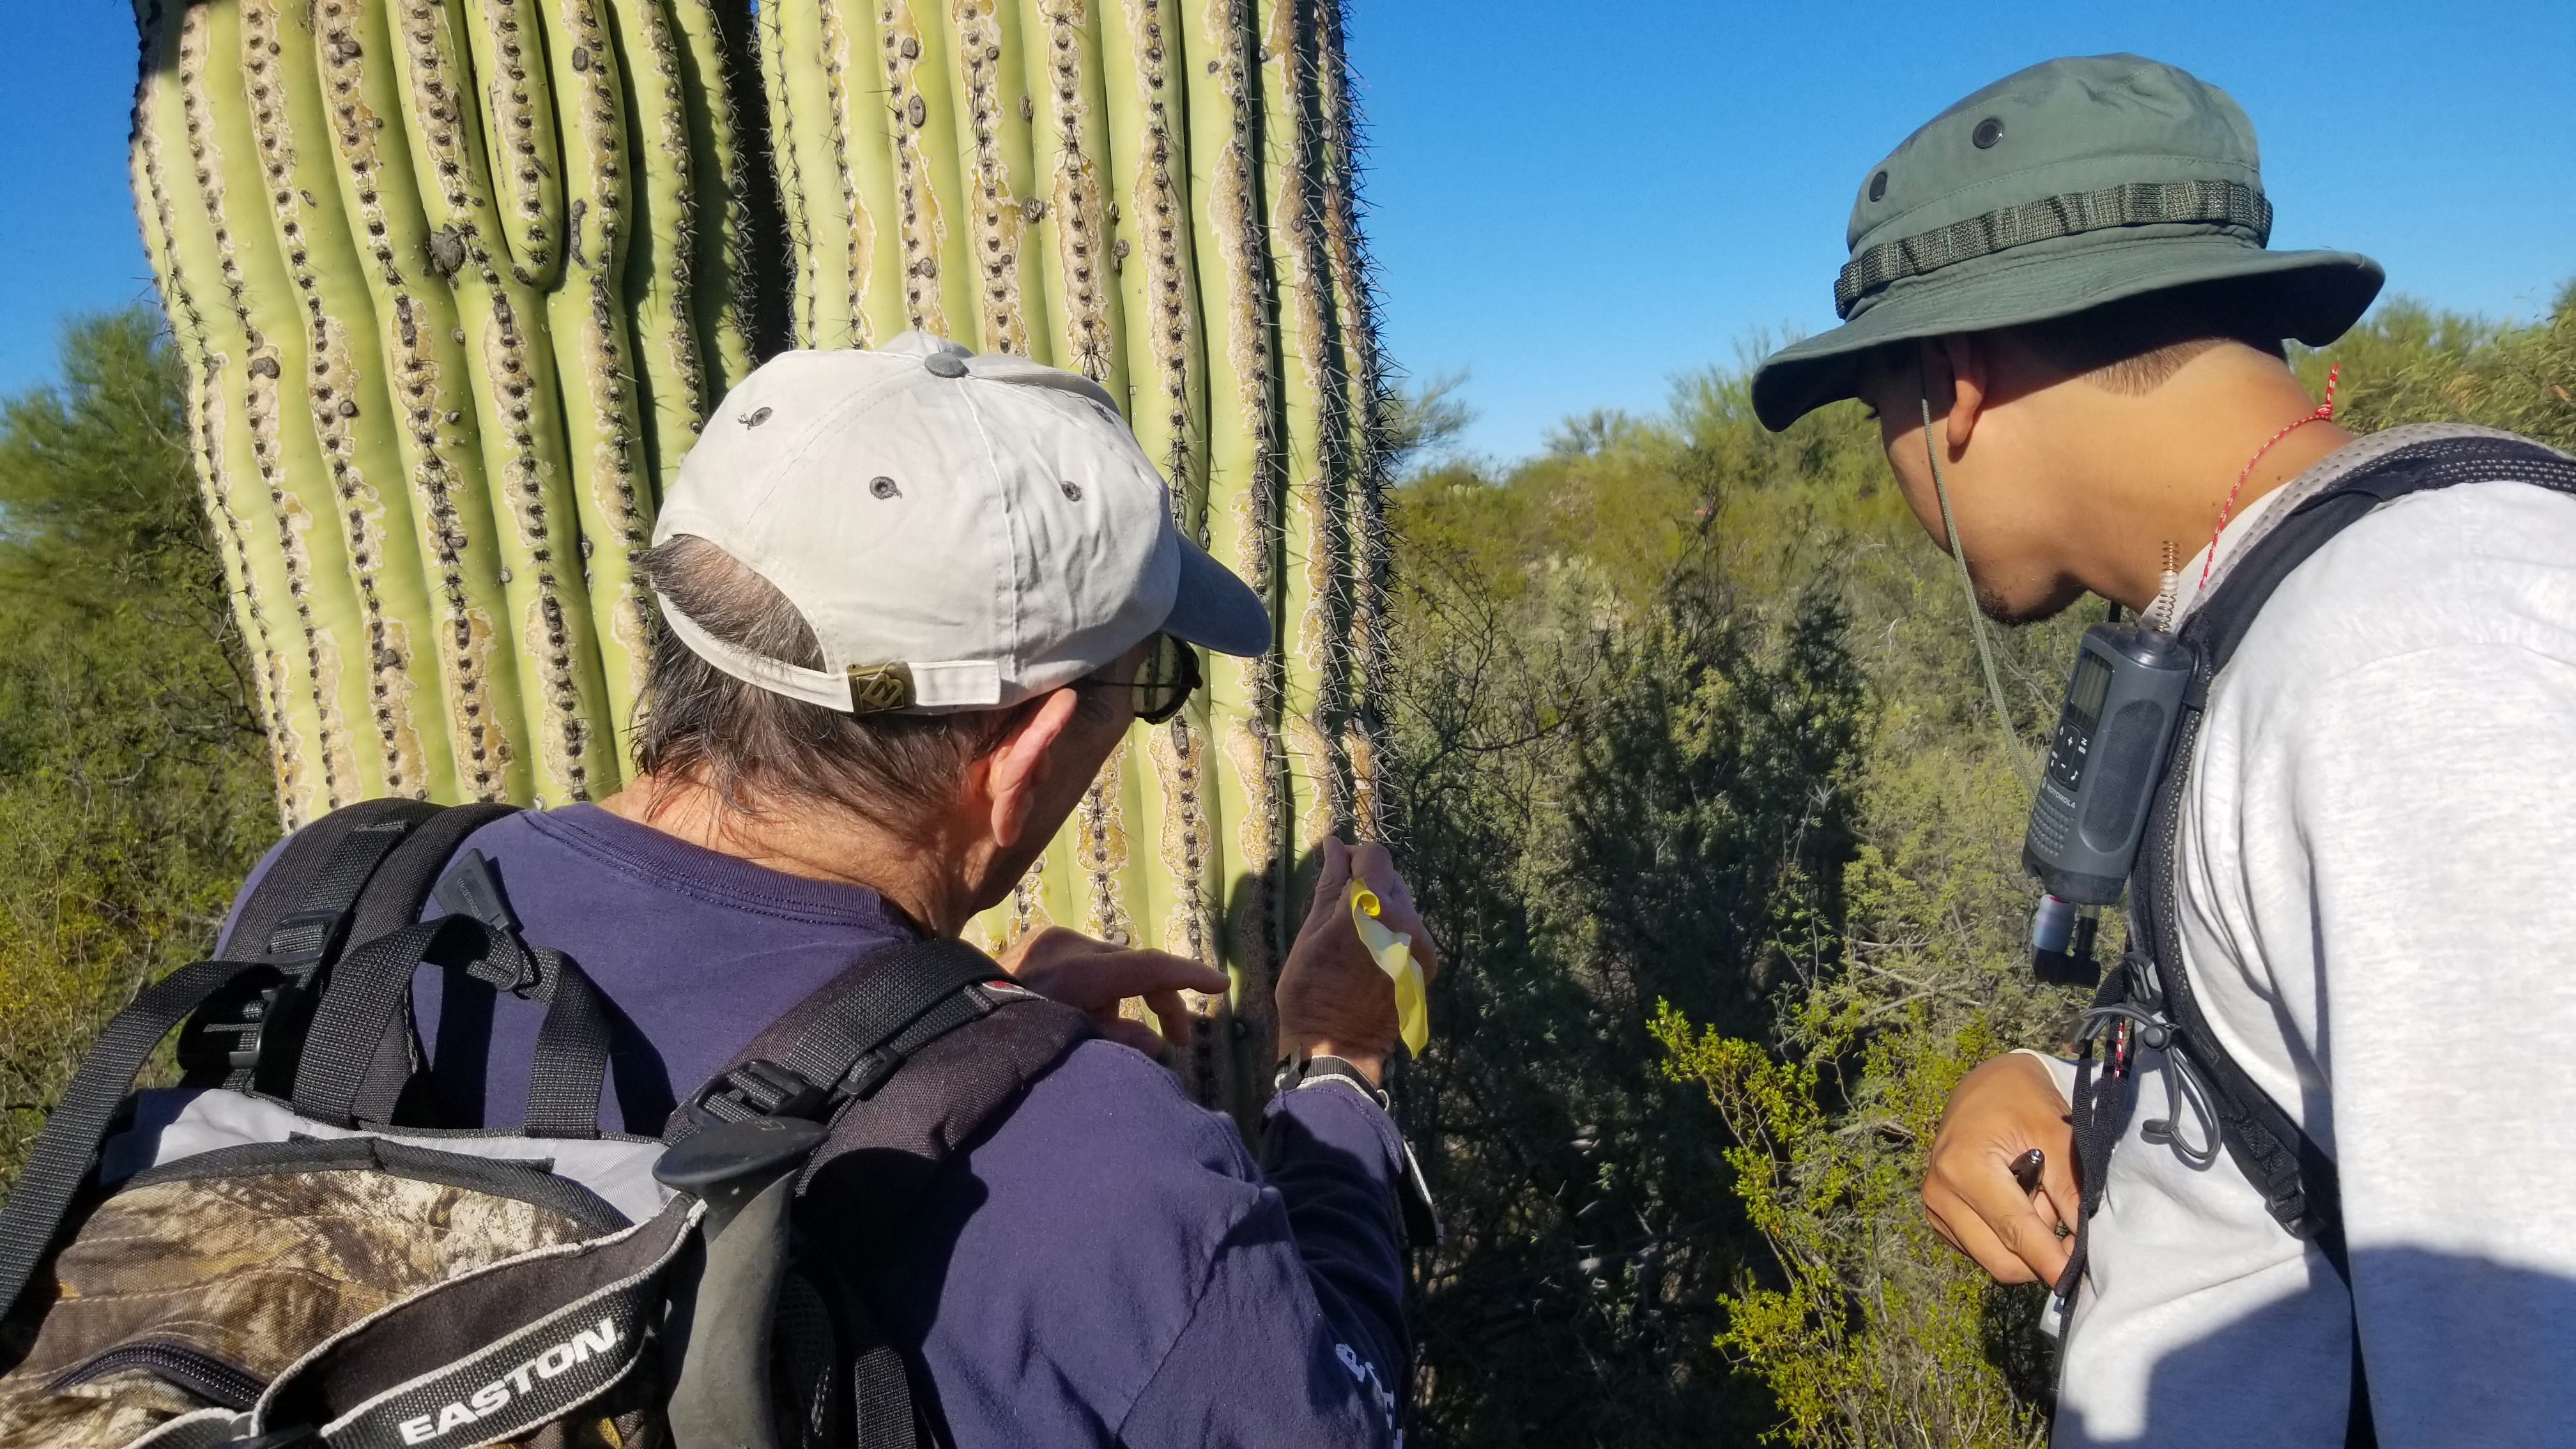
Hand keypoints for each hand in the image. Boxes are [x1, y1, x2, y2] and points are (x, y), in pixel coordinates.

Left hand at [999, 927, 1230, 1059]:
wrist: (946, 1016)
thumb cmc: (1007, 1037)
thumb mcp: (1069, 1044)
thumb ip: (1118, 1042)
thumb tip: (1156, 1045)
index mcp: (1078, 971)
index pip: (1150, 967)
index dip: (1189, 977)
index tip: (1220, 986)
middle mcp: (1067, 946)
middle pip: (1135, 965)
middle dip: (1161, 1000)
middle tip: (1178, 1040)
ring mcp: (1050, 940)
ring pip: (1111, 965)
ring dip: (1123, 997)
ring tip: (1112, 1035)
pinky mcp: (1037, 943)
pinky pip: (1085, 963)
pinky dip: (1097, 989)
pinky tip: (1084, 1016)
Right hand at [1274, 838, 1437, 1086]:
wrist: (1338, 1048)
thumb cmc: (1309, 990)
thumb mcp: (1311, 932)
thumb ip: (1330, 884)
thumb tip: (1335, 846)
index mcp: (1373, 908)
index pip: (1375, 856)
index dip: (1353, 857)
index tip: (1336, 870)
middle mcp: (1406, 920)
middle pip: (1392, 878)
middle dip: (1367, 883)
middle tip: (1339, 907)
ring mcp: (1421, 943)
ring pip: (1403, 903)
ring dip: (1380, 906)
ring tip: (1353, 935)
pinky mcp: (1426, 963)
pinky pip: (1410, 929)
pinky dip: (1392, 929)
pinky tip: (1369, 952)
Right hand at [1922, 1052, 2080, 1284]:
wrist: (1986, 1085)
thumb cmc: (2023, 1102)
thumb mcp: (2057, 1137)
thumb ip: (2072, 1193)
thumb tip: (2089, 1246)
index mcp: (1963, 1167)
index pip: (2014, 1231)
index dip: (2050, 1261)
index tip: (2079, 1281)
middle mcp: (1940, 1192)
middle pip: (2001, 1260)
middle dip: (2041, 1257)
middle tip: (2072, 1232)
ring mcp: (1935, 1207)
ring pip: (1993, 1260)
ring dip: (2026, 1247)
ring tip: (2039, 1201)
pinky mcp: (1939, 1217)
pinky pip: (1982, 1250)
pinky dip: (2009, 1240)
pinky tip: (2018, 1204)